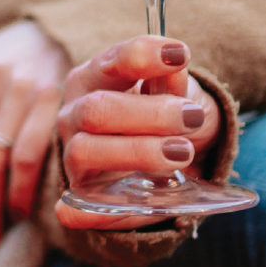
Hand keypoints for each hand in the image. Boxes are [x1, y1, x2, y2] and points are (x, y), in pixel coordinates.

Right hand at [52, 36, 223, 232]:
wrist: (174, 159)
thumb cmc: (172, 117)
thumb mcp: (184, 94)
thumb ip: (177, 82)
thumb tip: (174, 67)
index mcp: (96, 76)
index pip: (113, 60)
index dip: (143, 55)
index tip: (179, 54)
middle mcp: (76, 111)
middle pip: (97, 109)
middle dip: (148, 113)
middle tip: (191, 117)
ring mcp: (74, 152)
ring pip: (86, 150)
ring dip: (137, 151)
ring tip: (180, 152)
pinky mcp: (82, 193)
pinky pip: (76, 205)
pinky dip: (80, 211)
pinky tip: (81, 212)